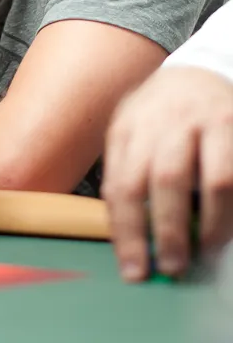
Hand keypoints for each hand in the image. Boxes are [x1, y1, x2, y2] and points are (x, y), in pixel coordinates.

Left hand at [102, 66, 232, 281]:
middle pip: (160, 180)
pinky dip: (227, 212)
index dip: (126, 233)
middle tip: (169, 267)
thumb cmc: (160, 115)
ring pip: (208, 181)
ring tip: (199, 252)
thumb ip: (125, 174)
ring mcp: (203, 122)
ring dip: (204, 226)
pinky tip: (221, 230)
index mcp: (128, 126)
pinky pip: (231, 177)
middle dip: (164, 232)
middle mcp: (163, 121)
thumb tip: (127, 237)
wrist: (198, 71)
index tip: (133, 271)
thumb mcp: (131, 132)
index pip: (121, 184)